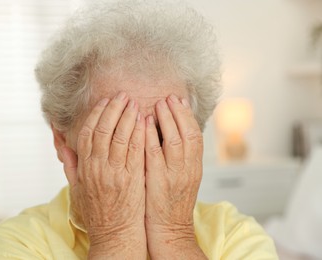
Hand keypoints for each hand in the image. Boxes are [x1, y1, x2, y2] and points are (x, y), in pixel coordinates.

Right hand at [61, 92, 146, 258]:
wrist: (114, 234)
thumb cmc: (97, 210)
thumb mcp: (77, 188)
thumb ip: (70, 164)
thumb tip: (62, 144)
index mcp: (85, 167)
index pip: (87, 133)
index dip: (97, 114)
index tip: (105, 101)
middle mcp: (98, 167)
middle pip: (104, 130)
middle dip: (114, 109)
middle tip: (123, 95)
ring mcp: (115, 172)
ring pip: (121, 137)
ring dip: (128, 117)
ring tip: (135, 103)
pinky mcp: (133, 179)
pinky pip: (136, 151)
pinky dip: (140, 134)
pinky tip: (145, 122)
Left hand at [145, 94, 205, 258]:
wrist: (170, 230)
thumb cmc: (172, 204)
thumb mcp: (183, 179)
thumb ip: (180, 158)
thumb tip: (172, 135)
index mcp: (194, 167)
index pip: (195, 136)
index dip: (188, 116)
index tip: (179, 101)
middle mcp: (188, 169)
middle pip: (188, 133)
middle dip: (178, 113)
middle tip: (169, 97)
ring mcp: (174, 174)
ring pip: (175, 140)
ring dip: (167, 119)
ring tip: (158, 104)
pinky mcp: (159, 181)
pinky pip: (155, 154)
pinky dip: (151, 136)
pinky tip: (145, 122)